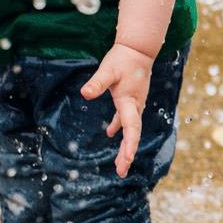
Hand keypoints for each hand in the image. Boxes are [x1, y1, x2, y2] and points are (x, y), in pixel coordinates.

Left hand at [79, 43, 155, 177]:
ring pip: (131, 130)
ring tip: (120, 164)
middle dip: (127, 154)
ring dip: (125, 146)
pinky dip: (120, 130)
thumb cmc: (123, 60)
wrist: (138, 50)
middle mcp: (135, 107)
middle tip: (121, 172)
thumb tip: (84, 93)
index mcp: (130, 102)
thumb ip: (97, 83)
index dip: (129, 144)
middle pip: (133, 135)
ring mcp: (134, 105)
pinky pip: (127, 121)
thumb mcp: (108, 70)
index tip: (127, 159)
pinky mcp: (130, 101)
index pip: (131, 127)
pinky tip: (110, 134)